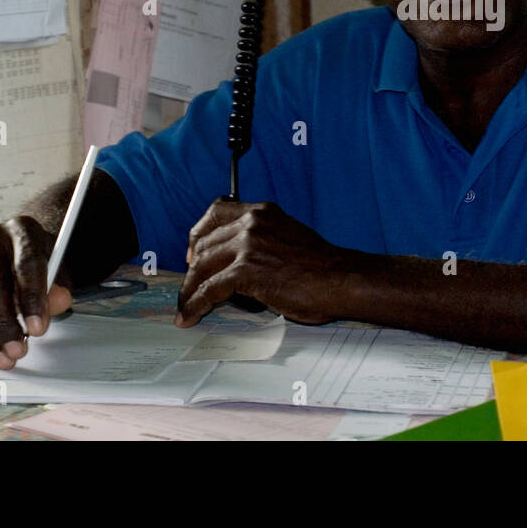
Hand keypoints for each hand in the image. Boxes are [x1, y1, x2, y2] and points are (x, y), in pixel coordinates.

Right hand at [0, 216, 73, 368]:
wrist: (19, 244)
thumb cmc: (41, 258)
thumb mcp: (59, 266)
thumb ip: (60, 285)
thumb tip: (59, 303)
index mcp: (21, 229)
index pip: (25, 264)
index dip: (32, 299)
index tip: (39, 328)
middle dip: (5, 323)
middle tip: (19, 349)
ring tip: (5, 358)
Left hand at [175, 200, 353, 328]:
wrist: (341, 279)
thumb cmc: (322, 265)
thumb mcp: (287, 236)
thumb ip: (262, 239)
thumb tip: (240, 259)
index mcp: (262, 212)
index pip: (216, 213)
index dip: (199, 234)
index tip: (192, 252)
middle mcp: (251, 223)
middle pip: (204, 244)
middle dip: (192, 270)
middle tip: (190, 288)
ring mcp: (247, 246)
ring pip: (201, 267)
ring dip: (189, 290)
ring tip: (185, 307)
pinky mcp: (245, 272)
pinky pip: (209, 289)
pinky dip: (195, 304)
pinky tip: (191, 315)